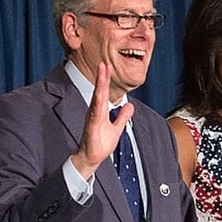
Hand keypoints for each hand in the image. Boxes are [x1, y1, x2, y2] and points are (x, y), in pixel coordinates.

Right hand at [70, 63, 133, 179]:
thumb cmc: (100, 144)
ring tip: (101, 74)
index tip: (107, 66)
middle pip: (99, 92)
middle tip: (104, 63)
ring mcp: (92, 119)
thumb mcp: (116, 129)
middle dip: (102, 78)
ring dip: (99, 86)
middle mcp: (94, 112)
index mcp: (100, 111)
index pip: (103, 92)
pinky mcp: (92, 127)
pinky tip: (99, 96)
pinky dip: (97, 104)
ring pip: (96, 99)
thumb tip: (130, 105)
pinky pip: (95, 114)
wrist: (91, 158)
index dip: (105, 80)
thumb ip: (122, 117)